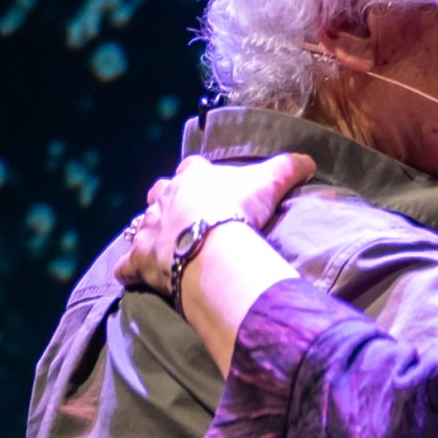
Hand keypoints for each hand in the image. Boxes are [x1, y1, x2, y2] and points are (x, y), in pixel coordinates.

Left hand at [114, 151, 314, 290]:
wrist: (209, 245)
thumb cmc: (235, 208)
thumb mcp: (269, 181)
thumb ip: (287, 168)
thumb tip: (309, 161)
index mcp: (192, 176)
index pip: (193, 168)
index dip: (200, 176)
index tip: (210, 187)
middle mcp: (164, 198)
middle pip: (161, 193)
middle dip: (170, 203)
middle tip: (186, 217)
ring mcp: (148, 228)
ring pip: (141, 226)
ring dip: (150, 234)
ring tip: (163, 245)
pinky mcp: (140, 259)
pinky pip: (127, 265)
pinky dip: (129, 270)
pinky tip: (132, 275)